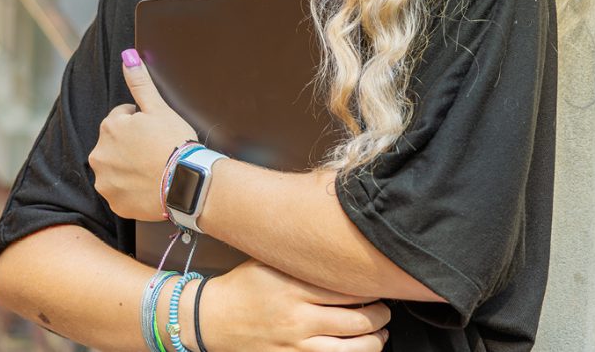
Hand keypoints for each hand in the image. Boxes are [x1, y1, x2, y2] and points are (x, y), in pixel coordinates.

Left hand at [89, 48, 199, 220]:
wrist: (186, 183)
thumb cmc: (174, 142)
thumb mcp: (158, 108)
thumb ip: (140, 82)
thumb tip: (127, 55)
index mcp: (109, 127)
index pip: (122, 118)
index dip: (142, 123)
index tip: (156, 132)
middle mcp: (99, 154)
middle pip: (115, 144)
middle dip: (131, 145)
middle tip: (156, 150)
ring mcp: (105, 181)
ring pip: (116, 167)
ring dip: (129, 166)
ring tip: (154, 168)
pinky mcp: (114, 202)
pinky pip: (120, 191)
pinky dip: (132, 188)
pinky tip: (150, 184)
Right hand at [200, 259, 391, 351]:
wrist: (210, 319)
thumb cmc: (241, 287)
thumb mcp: (270, 262)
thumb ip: (303, 260)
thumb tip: (341, 253)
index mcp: (294, 287)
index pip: (350, 289)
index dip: (372, 288)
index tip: (379, 284)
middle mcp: (298, 318)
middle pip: (359, 320)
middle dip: (381, 315)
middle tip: (384, 309)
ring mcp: (295, 345)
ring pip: (353, 348)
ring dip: (375, 341)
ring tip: (380, 332)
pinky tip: (359, 348)